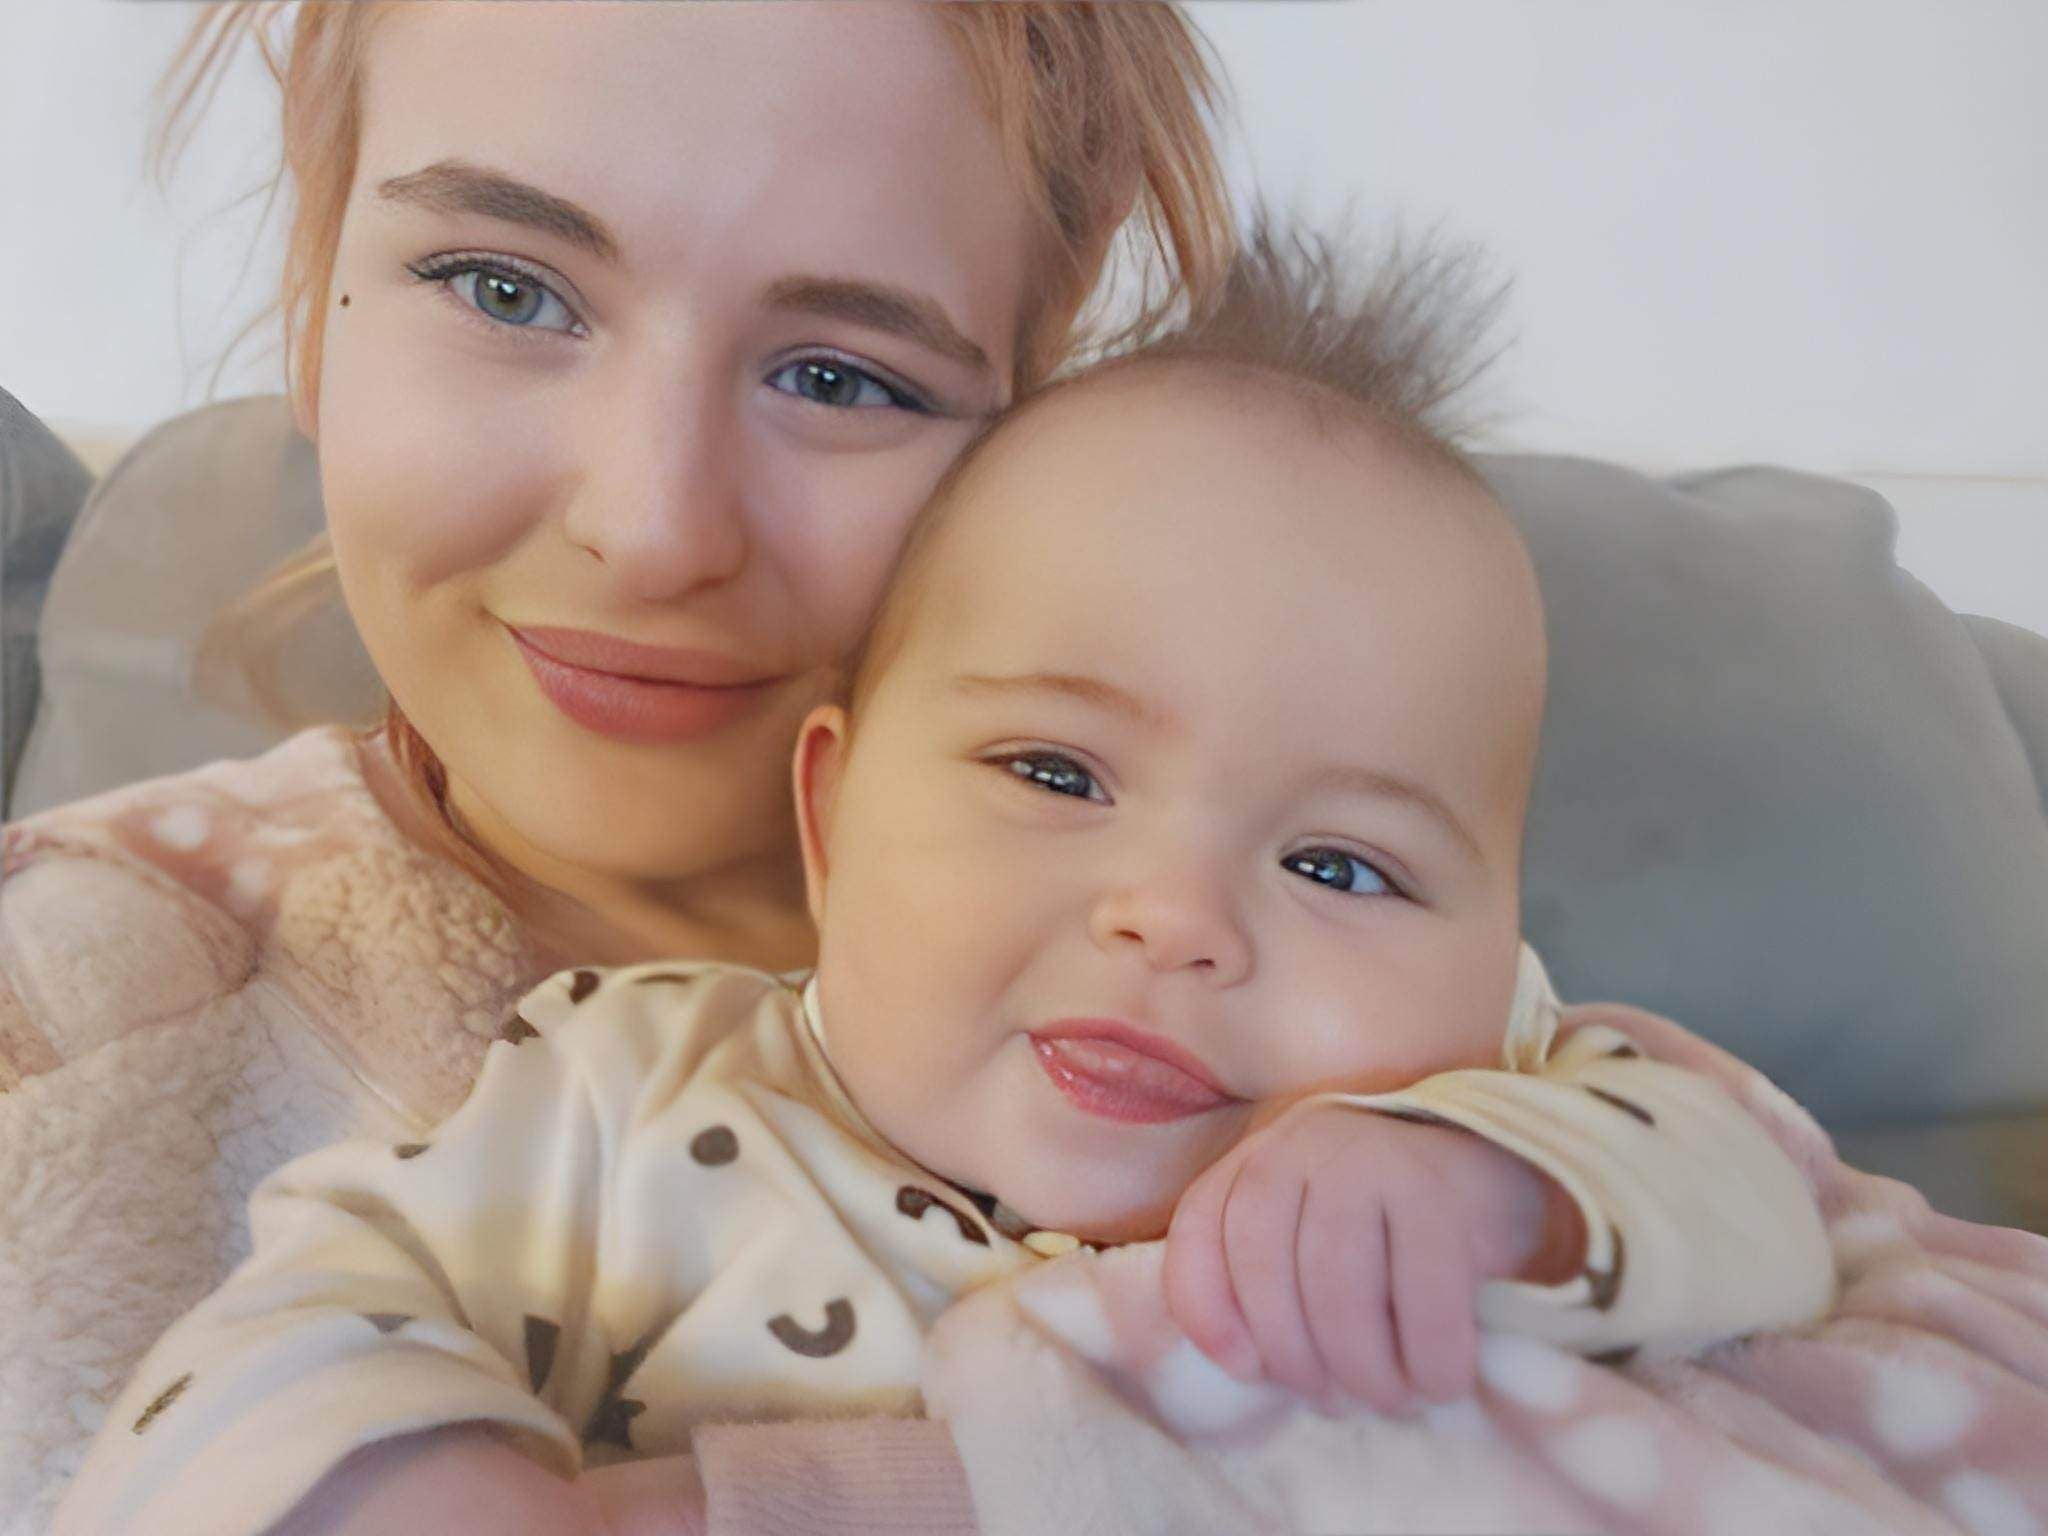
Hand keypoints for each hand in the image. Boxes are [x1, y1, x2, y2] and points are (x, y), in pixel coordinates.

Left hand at [1163, 1104, 1579, 1415]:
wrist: (1500, 1173)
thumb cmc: (1391, 1230)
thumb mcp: (1312, 1233)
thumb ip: (1266, 1279)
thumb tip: (1244, 1366)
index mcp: (1263, 1156)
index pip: (1201, 1226)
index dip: (1206, 1308)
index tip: (1245, 1371)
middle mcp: (1306, 1143)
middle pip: (1268, 1270)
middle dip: (1296, 1358)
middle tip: (1335, 1400)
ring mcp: (1373, 1158)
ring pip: (1337, 1288)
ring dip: (1362, 1369)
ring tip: (1390, 1398)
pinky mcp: (1441, 1191)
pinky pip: (1423, 1298)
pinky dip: (1430, 1359)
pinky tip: (1441, 1379)